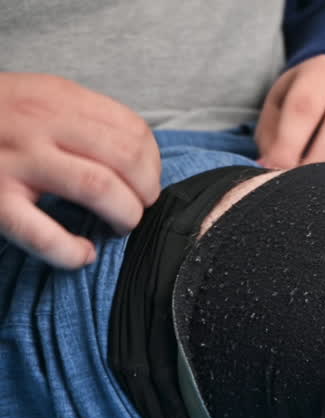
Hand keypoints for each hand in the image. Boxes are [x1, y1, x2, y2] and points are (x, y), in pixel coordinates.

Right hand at [0, 73, 160, 268]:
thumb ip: (79, 119)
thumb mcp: (34, 100)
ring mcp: (14, 162)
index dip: (152, 163)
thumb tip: (137, 155)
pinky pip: (44, 235)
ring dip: (124, 215)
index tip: (145, 181)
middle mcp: (38, 125)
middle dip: (145, 191)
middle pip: (126, 158)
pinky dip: (73, 252)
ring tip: (117, 226)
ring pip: (99, 188)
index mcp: (55, 98)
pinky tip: (82, 254)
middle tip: (136, 207)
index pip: (133, 129)